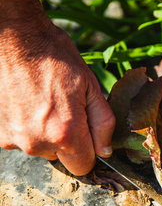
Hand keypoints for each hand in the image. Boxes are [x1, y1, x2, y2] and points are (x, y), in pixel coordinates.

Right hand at [0, 19, 114, 175]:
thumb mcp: (91, 86)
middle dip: (68, 139)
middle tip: (65, 107)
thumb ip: (103, 123)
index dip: (90, 151)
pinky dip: (27, 126)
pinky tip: (28, 102)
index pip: (83, 166)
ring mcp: (12, 139)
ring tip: (44, 101)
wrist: (14, 38)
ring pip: (40, 148)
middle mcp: (36, 142)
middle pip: (61, 157)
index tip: (88, 132)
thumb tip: (105, 151)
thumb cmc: (56, 58)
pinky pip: (22, 138)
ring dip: (46, 132)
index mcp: (64, 133)